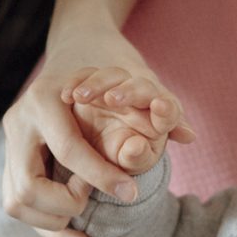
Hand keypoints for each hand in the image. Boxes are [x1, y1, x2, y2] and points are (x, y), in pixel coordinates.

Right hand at [0, 39, 193, 236]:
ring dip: (52, 222)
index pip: (68, 149)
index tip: (130, 194)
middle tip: (92, 202)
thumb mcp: (133, 82)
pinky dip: (46, 228)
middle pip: (29, 185)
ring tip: (85, 224)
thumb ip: (161, 109)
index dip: (101, 177)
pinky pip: (18, 205)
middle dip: (66, 205)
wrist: (77, 53)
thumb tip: (189, 135)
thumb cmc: (111, 71)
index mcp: (45, 98)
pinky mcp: (9, 162)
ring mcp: (8, 143)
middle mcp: (19, 121)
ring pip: (16, 201)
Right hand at [68, 71, 183, 180]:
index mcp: (158, 118)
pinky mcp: (91, 84)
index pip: (170, 109)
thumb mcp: (129, 161)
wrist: (94, 150)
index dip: (167, 110)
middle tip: (111, 99)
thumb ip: (136, 157)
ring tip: (80, 96)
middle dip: (129, 91)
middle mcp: (140, 98)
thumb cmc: (121, 157)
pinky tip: (67, 96)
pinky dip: (76, 82)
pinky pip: (84, 76)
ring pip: (112, 76)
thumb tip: (138, 147)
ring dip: (97, 84)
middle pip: (142, 86)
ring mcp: (115, 88)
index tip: (160, 106)